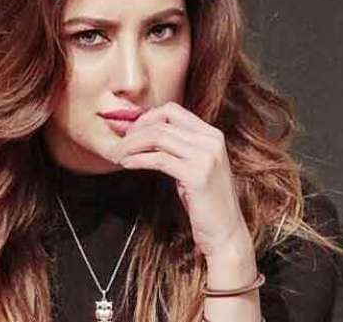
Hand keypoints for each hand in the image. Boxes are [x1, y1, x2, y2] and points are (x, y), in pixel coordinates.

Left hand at [107, 102, 252, 260]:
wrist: (225, 232)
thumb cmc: (205, 202)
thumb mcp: (194, 166)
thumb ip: (178, 147)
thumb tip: (145, 133)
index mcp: (211, 134)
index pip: (172, 110)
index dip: (146, 119)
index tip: (130, 134)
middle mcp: (211, 140)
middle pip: (162, 122)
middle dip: (133, 132)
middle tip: (118, 146)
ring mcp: (206, 157)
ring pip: (157, 137)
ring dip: (131, 145)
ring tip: (117, 156)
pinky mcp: (197, 175)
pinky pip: (158, 159)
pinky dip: (137, 159)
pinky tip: (127, 165)